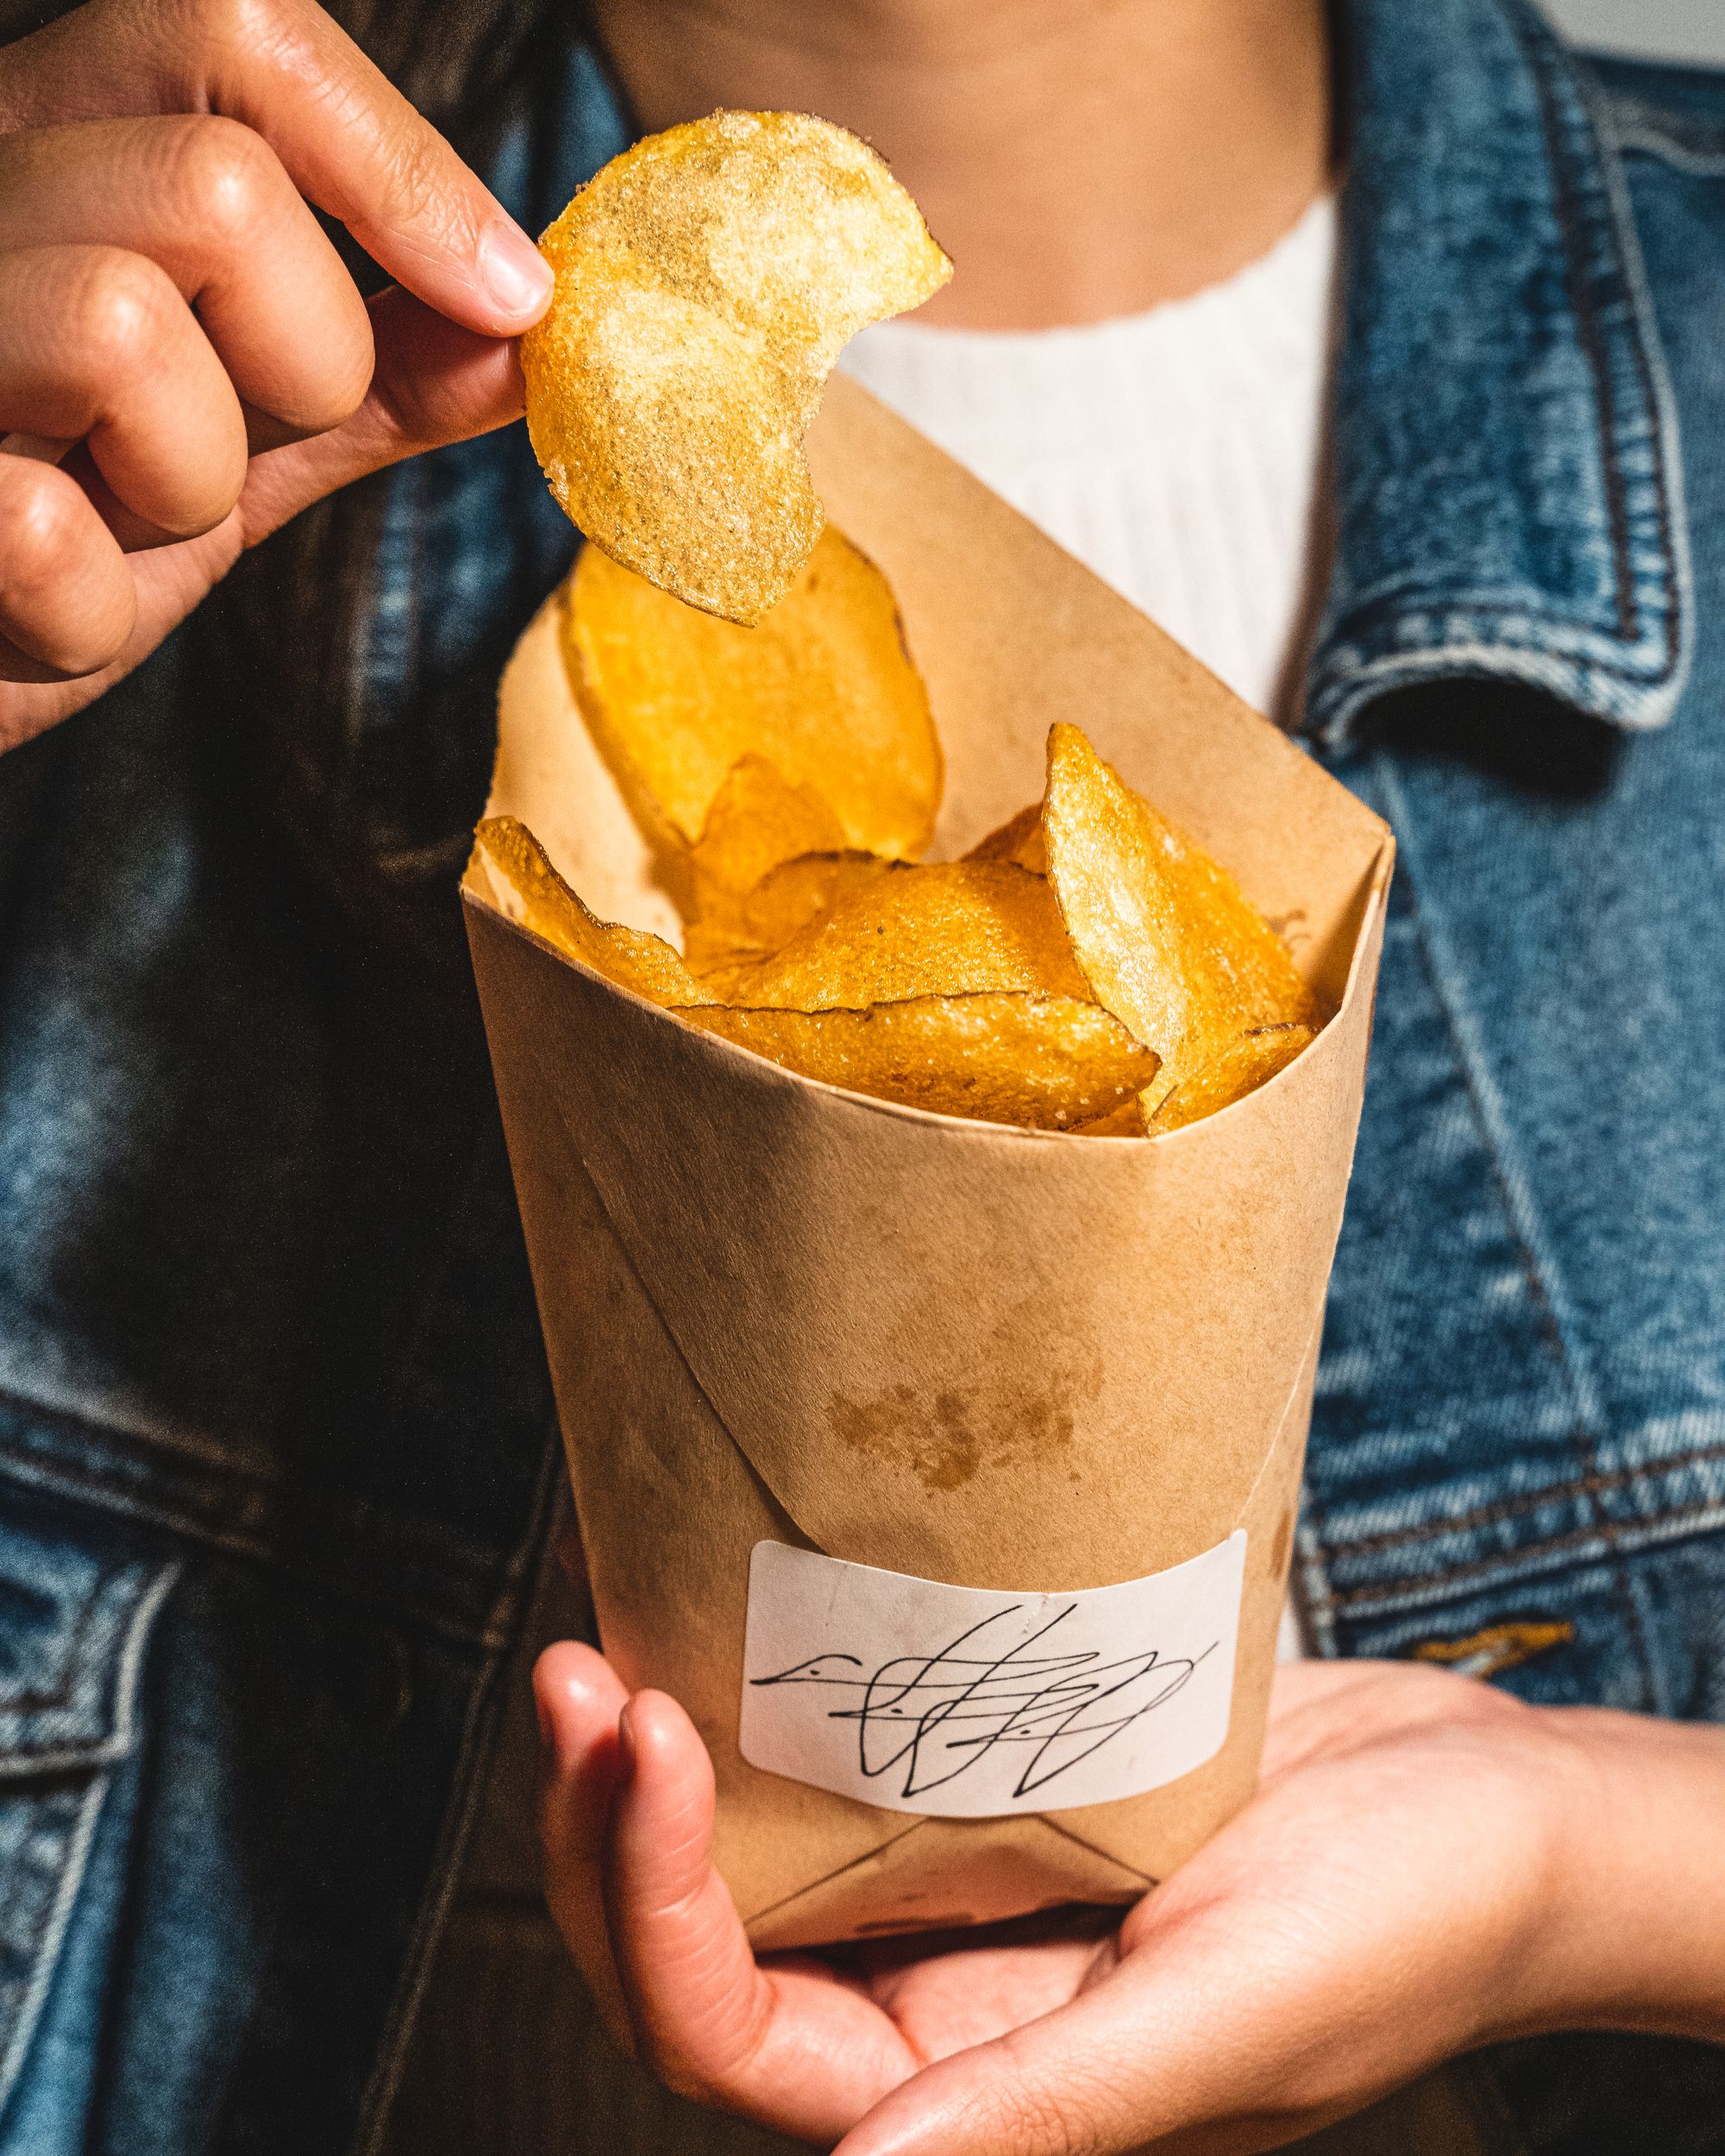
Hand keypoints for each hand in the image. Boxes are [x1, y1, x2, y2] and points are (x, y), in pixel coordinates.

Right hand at [0, 0, 556, 749]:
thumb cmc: (65, 538)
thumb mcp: (241, 434)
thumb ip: (378, 373)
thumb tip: (526, 322)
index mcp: (54, 146)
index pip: (231, 30)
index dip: (397, 161)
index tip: (506, 294)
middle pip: (218, 185)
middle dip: (303, 363)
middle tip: (232, 448)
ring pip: (119, 324)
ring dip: (186, 484)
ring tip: (118, 522)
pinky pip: (37, 528)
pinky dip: (86, 607)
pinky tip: (45, 607)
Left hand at [536, 1641, 1724, 2152]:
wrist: (1508, 1811)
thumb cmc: (1413, 1927)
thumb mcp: (1239, 2016)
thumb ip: (1053, 2106)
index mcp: (971, 2088)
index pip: (735, 2032)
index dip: (653, 1903)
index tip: (643, 1730)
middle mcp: (935, 2000)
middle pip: (695, 1948)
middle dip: (602, 1827)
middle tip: (573, 1667)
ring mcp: (956, 1889)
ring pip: (742, 1851)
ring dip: (651, 1757)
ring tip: (602, 1619)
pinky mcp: (991, 1789)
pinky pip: (837, 1754)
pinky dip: (761, 1691)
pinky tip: (725, 1598)